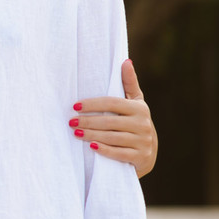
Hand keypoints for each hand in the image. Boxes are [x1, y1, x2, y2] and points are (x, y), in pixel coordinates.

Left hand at [72, 59, 157, 177]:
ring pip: (113, 137)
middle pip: (110, 121)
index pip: (112, 103)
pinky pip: (119, 153)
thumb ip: (129, 83)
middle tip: (71, 121)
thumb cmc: (135, 122)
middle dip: (88, 121)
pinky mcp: (141, 157)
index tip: (75, 105)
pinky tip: (91, 146)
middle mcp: (143, 124)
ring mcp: (143, 142)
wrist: (147, 152)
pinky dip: (104, 150)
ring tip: (76, 132)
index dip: (93, 104)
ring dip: (92, 135)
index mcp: (140, 108)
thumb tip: (125, 61)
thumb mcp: (135, 102)